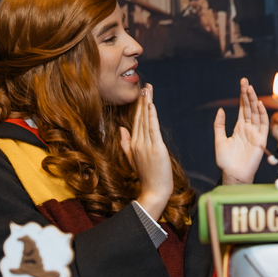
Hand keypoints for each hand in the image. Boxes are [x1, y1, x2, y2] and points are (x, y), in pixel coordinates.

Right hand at [119, 84, 173, 221]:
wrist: (153, 191)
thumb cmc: (146, 176)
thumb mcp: (132, 158)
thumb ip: (126, 143)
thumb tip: (121, 128)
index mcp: (134, 143)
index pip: (136, 121)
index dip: (139, 106)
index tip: (141, 93)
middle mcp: (138, 142)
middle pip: (141, 117)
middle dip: (143, 100)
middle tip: (146, 85)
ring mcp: (146, 145)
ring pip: (146, 120)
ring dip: (147, 103)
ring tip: (148, 89)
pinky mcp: (156, 148)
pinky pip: (153, 129)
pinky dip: (152, 116)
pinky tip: (151, 105)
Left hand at [215, 78, 269, 184]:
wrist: (232, 175)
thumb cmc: (225, 161)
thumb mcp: (219, 140)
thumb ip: (219, 125)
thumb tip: (221, 110)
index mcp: (239, 128)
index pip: (242, 108)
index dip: (242, 96)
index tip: (242, 84)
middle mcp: (248, 129)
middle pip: (249, 108)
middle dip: (248, 94)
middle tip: (246, 81)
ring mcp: (255, 134)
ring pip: (256, 114)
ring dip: (254, 101)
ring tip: (250, 89)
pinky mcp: (261, 140)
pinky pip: (263, 125)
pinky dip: (262, 115)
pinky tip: (258, 104)